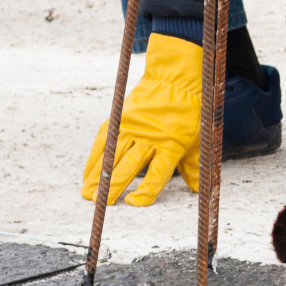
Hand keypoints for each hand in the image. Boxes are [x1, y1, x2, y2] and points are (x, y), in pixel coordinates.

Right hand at [82, 33, 201, 206]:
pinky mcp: (119, 119)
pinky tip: (87, 175)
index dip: (145, 191)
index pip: (156, 175)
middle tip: (103, 205)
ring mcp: (132, 127)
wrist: (173, 80)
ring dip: (98, 177)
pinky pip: (103, 142)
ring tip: (88, 195)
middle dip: (114, 187)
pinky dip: (93, 160)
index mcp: (171, 145)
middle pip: (129, 167)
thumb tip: (198, 189)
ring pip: (111, 156)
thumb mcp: (195, 140)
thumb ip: (193, 167)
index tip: (133, 203)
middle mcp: (149, 137)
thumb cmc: (187, 113)